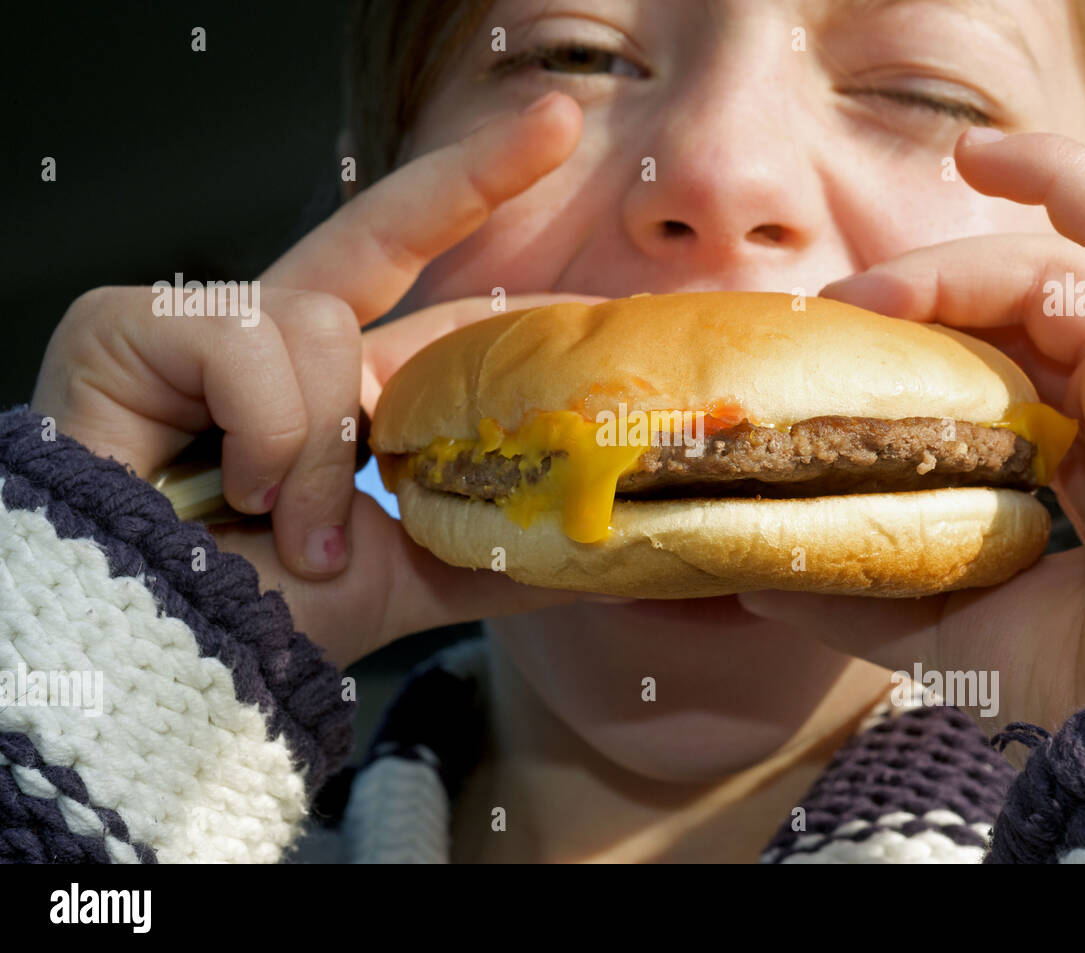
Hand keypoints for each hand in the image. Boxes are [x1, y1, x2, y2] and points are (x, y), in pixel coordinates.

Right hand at [32, 92, 610, 667]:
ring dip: (324, 446)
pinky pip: (245, 341)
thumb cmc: (257, 620)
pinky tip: (238, 491)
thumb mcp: (402, 576)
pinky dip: (267, 431)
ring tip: (293, 529)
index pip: (429, 312)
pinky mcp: (129, 324)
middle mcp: (275, 346)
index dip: (499, 272)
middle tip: (557, 120)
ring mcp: (202, 327)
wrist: (149, 661)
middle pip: (380, 231)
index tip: (577, 222)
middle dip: (469, 176)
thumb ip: (487, 552)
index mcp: (335, 394)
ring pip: (320, 320)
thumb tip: (591, 551)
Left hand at [738, 129, 1084, 738]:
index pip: (996, 362)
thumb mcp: (934, 623)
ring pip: (1052, 267)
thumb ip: (851, 589)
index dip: (917, 341)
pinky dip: (1062, 176)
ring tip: (865, 297)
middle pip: (1014, 309)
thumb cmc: (1067, 679)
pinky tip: (985, 153)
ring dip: (948, 265)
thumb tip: (748, 577)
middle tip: (830, 320)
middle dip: (916, 299)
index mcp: (1079, 457)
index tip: (829, 348)